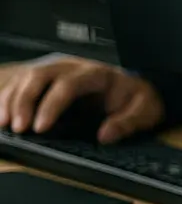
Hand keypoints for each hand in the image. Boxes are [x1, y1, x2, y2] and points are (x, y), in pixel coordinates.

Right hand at [0, 56, 164, 142]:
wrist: (133, 87)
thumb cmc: (135, 98)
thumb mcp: (145, 110)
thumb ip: (129, 122)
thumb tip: (106, 135)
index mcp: (97, 73)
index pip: (69, 84)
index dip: (52, 105)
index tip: (40, 127)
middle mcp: (72, 68)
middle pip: (40, 76)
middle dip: (24, 102)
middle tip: (19, 129)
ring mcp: (56, 72)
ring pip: (25, 79)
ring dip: (11, 101)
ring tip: (5, 125)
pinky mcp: (45, 81)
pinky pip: (19, 84)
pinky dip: (7, 100)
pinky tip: (2, 117)